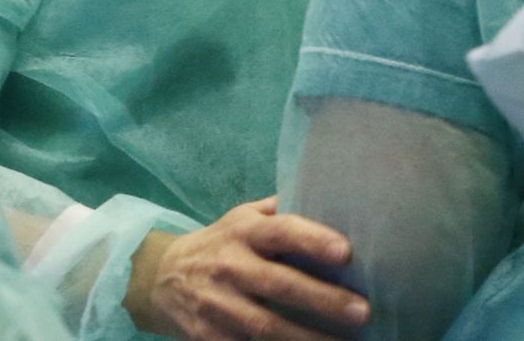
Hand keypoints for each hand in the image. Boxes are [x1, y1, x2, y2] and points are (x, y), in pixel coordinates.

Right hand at [126, 197, 369, 340]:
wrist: (161, 279)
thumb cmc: (218, 246)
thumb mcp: (240, 219)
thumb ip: (278, 213)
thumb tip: (328, 197)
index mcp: (241, 233)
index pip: (279, 231)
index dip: (311, 239)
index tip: (345, 252)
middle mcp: (229, 267)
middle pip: (278, 284)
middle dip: (322, 299)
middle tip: (362, 311)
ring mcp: (219, 306)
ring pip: (267, 327)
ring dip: (309, 339)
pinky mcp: (211, 338)